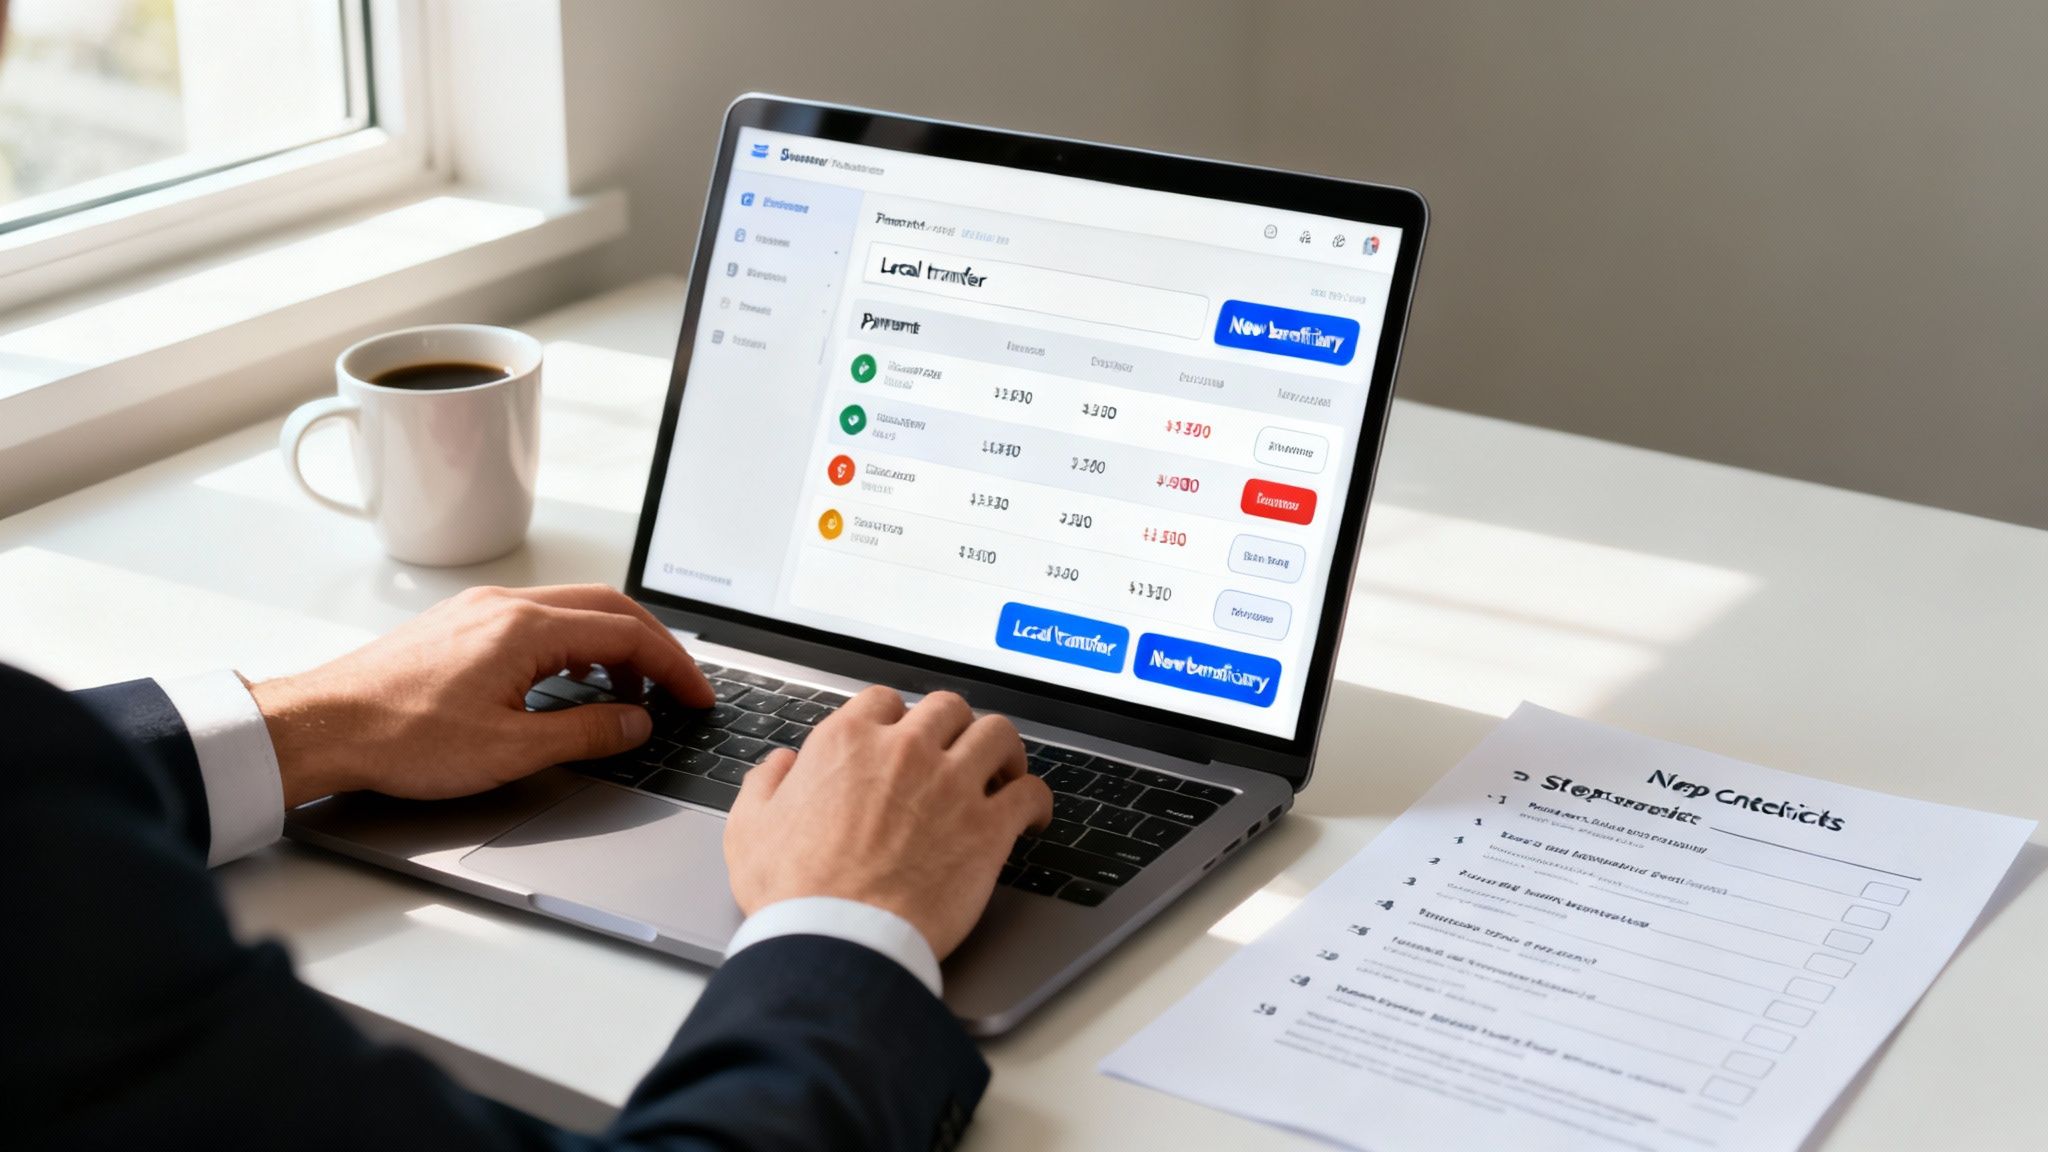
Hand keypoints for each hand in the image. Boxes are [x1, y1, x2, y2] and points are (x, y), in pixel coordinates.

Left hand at [250, 584, 713, 807]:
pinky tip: (571, 677)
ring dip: (613, 641)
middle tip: (678, 685)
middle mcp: (505, 606)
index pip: (626, 633)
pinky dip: (574, 641)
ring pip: (572, 608)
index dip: (673, 666)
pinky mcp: (460, 624)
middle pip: (607, 606)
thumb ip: (584, 733)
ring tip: (629, 689)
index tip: (697, 695)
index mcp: (525, 629)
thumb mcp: (509, 750)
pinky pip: (538, 618)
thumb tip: (635, 722)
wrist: (323, 727)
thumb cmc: (400, 737)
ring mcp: (480, 610)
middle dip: (653, 645)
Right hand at [724, 688, 1053, 960]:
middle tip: (957, 752)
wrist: (837, 939)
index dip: (897, 719)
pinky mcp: (987, 827)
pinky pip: (1030, 793)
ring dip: (1002, 750)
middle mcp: (905, 751)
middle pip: (948, 708)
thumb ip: (765, 785)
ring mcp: (952, 785)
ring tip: (1003, 771)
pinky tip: (1032, 816)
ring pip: (997, 735)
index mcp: (848, 743)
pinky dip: (1036, 800)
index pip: (885, 701)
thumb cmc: (794, 893)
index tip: (903, 739)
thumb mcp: (750, 828)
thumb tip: (781, 765)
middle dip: (954, 727)